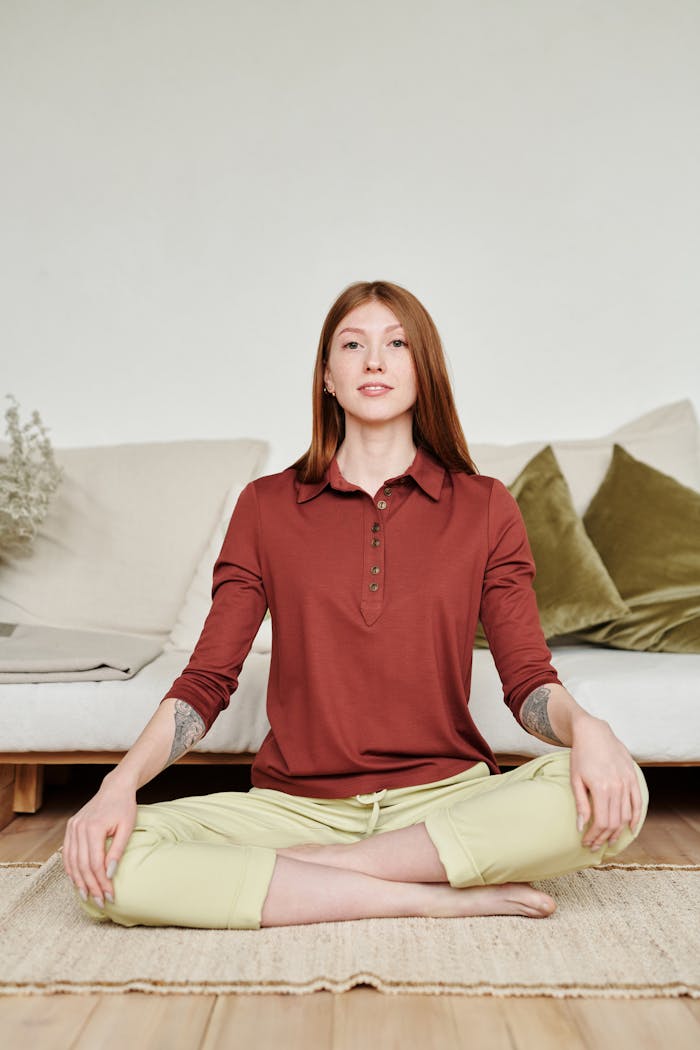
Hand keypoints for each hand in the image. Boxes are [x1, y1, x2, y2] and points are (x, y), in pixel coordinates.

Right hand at [62, 778, 136, 907]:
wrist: (115, 788)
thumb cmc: (124, 807)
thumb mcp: (127, 828)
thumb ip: (118, 851)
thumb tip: (109, 874)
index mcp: (94, 827)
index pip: (95, 863)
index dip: (102, 882)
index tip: (110, 896)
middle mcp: (79, 828)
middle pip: (82, 865)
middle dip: (91, 886)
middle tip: (100, 902)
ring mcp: (72, 827)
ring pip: (72, 861)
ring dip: (79, 881)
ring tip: (87, 896)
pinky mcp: (70, 827)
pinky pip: (67, 853)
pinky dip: (71, 869)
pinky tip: (77, 881)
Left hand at [569, 716, 643, 851]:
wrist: (594, 733)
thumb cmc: (581, 755)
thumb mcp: (575, 779)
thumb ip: (581, 804)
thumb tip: (581, 827)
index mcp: (601, 788)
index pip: (601, 822)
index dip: (594, 836)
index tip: (587, 842)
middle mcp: (617, 786)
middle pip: (614, 822)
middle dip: (604, 837)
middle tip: (595, 846)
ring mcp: (627, 782)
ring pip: (626, 815)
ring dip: (618, 831)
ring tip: (608, 840)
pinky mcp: (633, 777)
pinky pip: (638, 802)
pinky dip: (636, 818)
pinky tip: (631, 829)